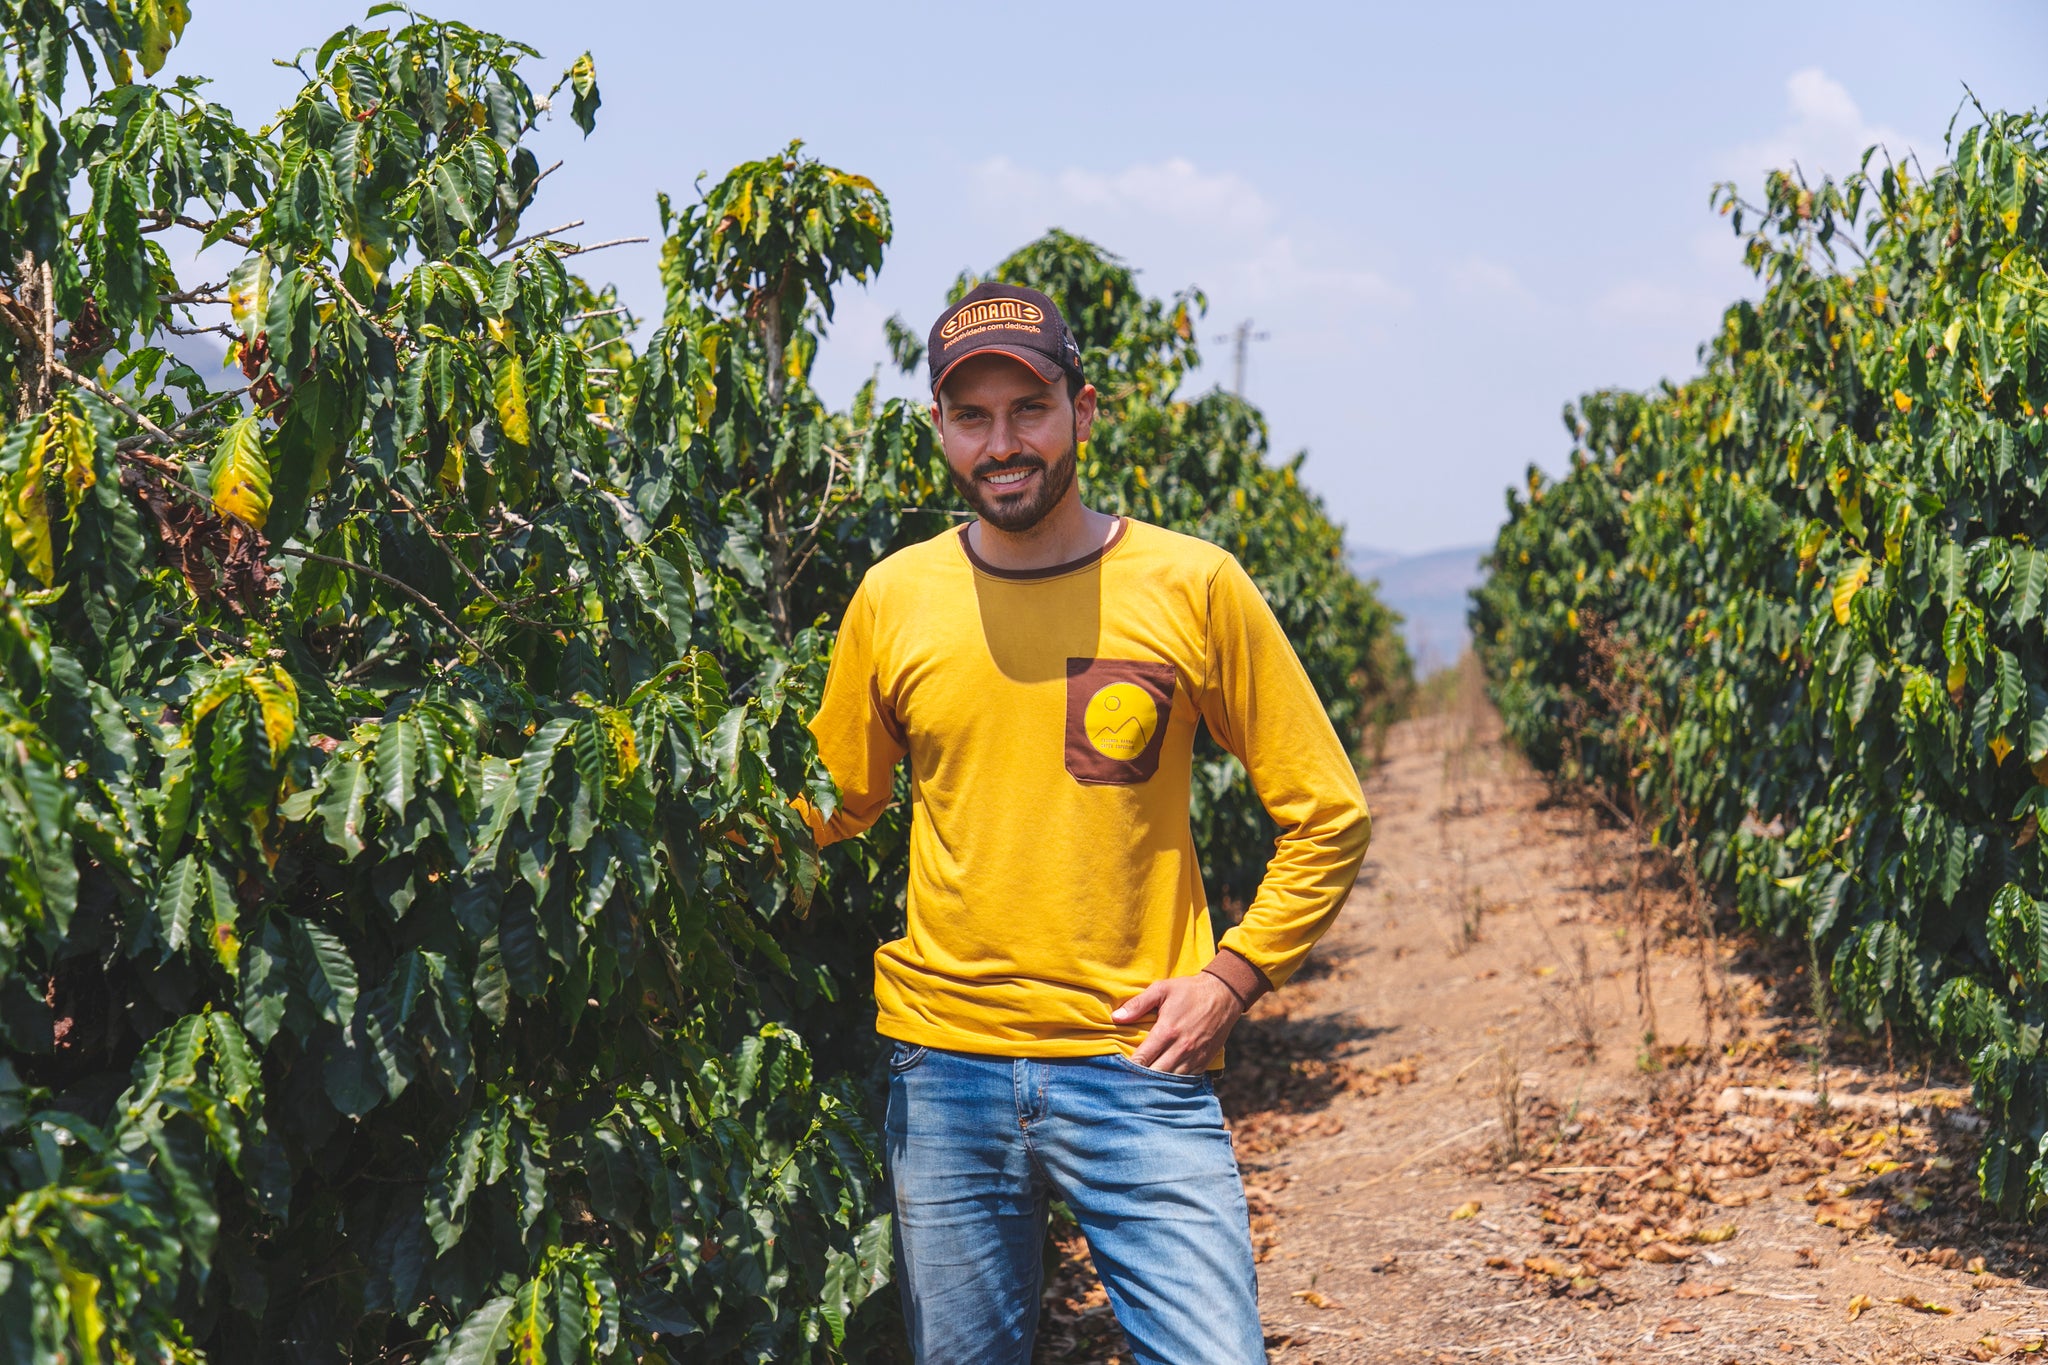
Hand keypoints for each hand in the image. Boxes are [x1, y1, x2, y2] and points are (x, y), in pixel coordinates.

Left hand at [1111, 973, 1243, 1073]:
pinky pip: (1186, 1081)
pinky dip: (1174, 1085)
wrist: (1224, 995)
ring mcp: (1194, 1057)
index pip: (1143, 1058)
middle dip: (1140, 1079)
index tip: (1118, 1069)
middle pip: (1155, 1074)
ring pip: (1171, 1082)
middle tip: (1127, 1080)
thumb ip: (1138, 1004)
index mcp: (1167, 1031)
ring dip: (1156, 1085)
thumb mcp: (1161, 989)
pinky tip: (1163, 1085)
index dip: (1129, 1067)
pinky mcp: (1204, 1061)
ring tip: (1142, 1086)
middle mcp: (1181, 1048)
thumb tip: (1115, 1017)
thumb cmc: (1189, 991)